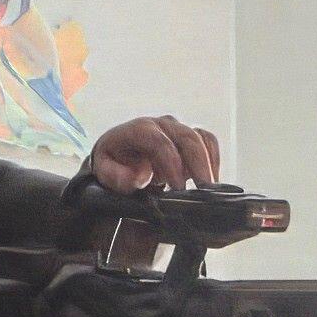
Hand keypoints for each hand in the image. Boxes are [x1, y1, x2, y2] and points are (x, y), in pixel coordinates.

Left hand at [88, 116, 221, 192]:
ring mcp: (177, 130)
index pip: (159, 141)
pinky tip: (210, 182)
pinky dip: (213, 161)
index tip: (178, 188)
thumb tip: (136, 178)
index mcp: (138, 130)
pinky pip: (208, 143)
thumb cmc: (113, 161)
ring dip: (208, 164)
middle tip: (203, 191)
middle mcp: (161, 125)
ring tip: (208, 191)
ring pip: (201, 138)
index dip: (172, 163)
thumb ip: (115, 175)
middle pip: (187, 137)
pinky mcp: (189, 139)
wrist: (119, 154)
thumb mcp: (104, 170)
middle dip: (198, 165)